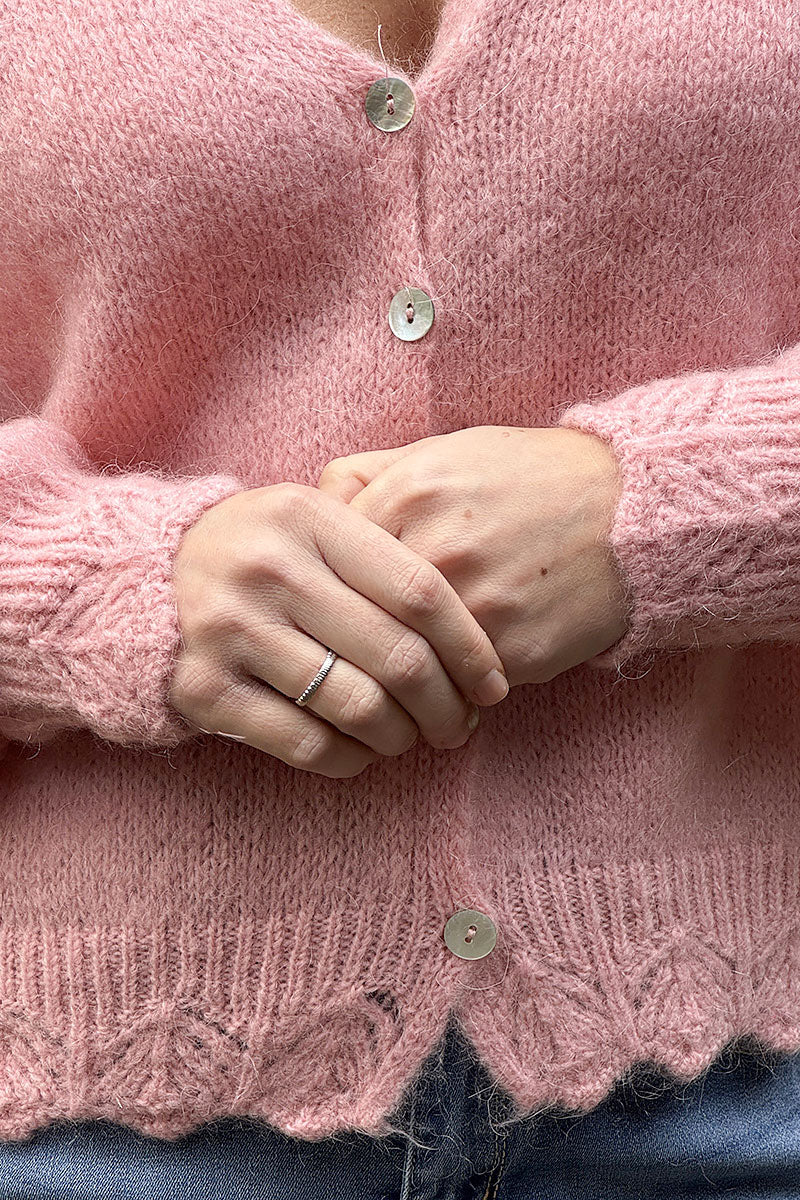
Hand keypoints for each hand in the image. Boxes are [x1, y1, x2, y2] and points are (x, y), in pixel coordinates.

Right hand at [168, 483, 508, 776]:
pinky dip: (352, 760)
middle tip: (461, 725)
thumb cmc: (257, 552)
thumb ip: (382, 541)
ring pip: (358, 707)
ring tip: (414, 739)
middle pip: (397, 656)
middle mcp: (270, 569)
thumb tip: (476, 617)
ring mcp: (232, 631)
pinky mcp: (205, 690)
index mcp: (309, 516)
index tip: (494, 683)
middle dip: (448, 705)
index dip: (471, 646)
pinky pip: (307, 744)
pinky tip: (364, 753)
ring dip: (403, 737)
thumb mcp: (309, 516)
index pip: (420, 589)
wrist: (137, 580)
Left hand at [317, 425, 630, 686]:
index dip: (327, 591)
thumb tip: (317, 508)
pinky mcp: (513, 650)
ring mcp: (477, 605)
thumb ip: (371, 473)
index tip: (333, 609)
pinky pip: (458, 689)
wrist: (632, 510)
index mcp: (410, 494)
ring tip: (399, 693)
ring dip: (398, 686)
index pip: (329, 563)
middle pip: (360, 622)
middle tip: (345, 669)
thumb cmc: (529, 477)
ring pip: (406, 666)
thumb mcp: (446, 449)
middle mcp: (437, 550)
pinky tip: (455, 693)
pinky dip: (451, 696)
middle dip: (350, 651)